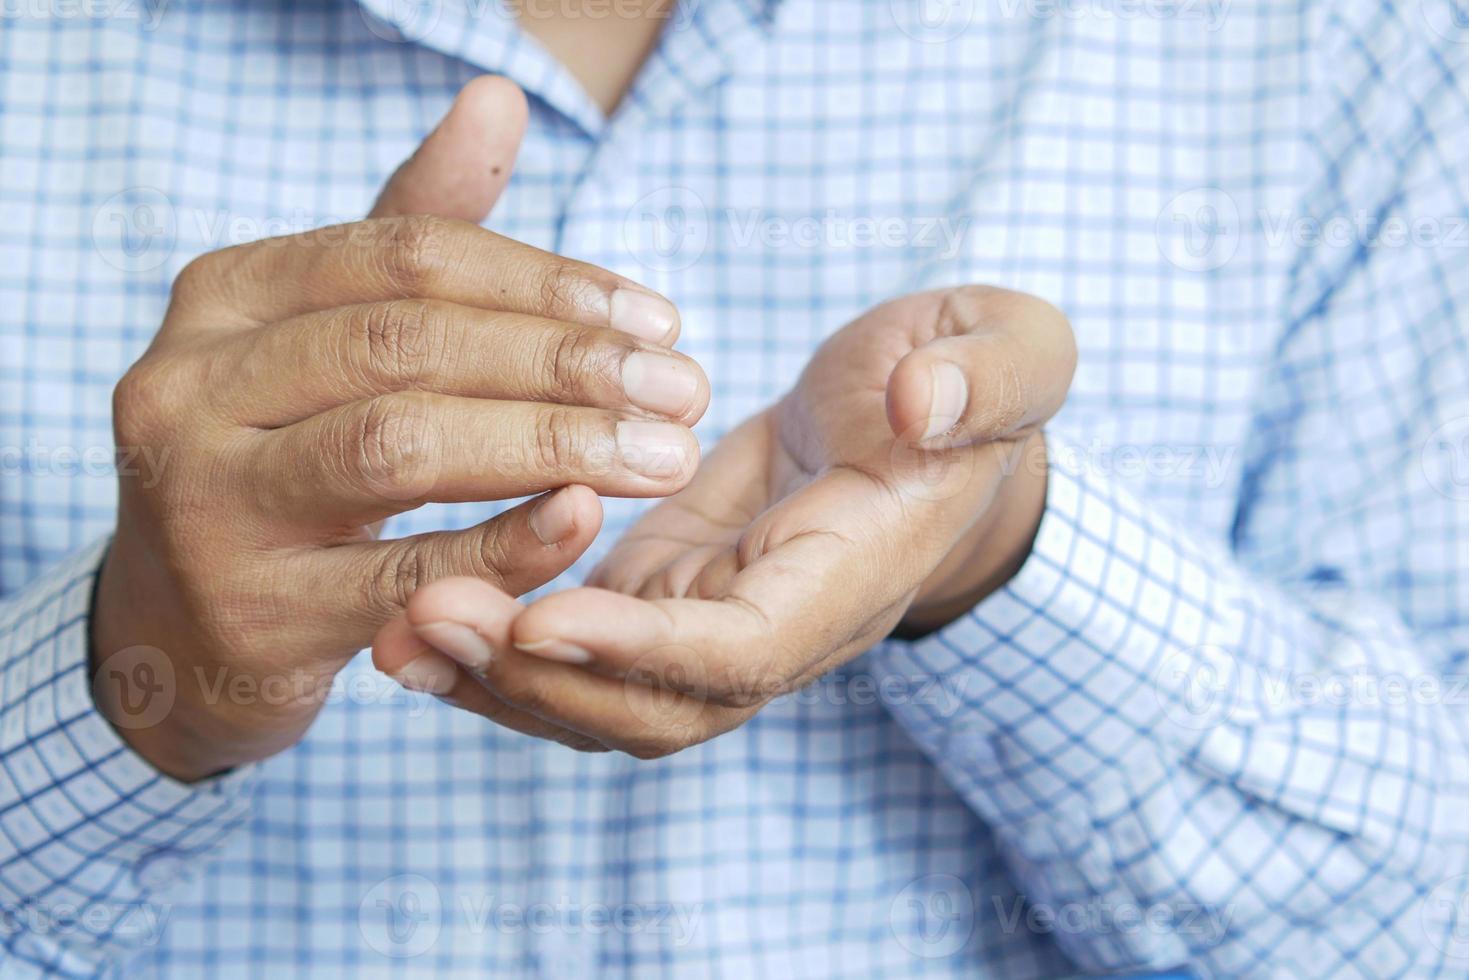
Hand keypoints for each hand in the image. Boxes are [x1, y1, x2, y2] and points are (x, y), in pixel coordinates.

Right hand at [92, 77, 709, 779]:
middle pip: (409, 344)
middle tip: (685, 389)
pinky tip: (588, 520)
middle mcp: (191, 386)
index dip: (547, 282)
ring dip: (555, 444)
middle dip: (566, 362)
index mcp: (224, 296)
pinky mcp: (253, 612)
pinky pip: (406, 571)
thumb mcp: (332, 341)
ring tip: (666, 455)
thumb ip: (414, 229)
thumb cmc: (288, 460)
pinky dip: (508, 542)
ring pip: (401, 444)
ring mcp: (208, 504)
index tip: (658, 319)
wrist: (187, 627)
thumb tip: (499, 98)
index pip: (409, 255)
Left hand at [373, 286, 1073, 756]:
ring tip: (391, 631)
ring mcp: (713, 623)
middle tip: (420, 620)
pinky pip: (575, 648)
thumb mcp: (1010, 355)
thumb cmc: (966, 385)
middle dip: (537, 683)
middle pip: (653, 707)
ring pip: (599, 697)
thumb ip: (986, 381)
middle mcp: (777, 630)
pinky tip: (413, 610)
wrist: (929, 424)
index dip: (644, 649)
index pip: (744, 649)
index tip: (540, 618)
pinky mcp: (666, 594)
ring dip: (495, 680)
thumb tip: (919, 405)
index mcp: (853, 577)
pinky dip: (498, 645)